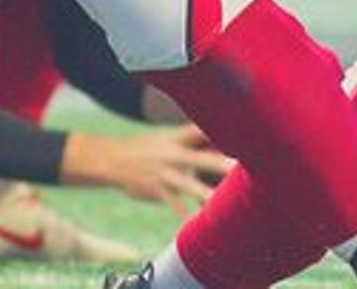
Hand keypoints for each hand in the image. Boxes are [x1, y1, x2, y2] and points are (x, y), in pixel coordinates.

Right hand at [62, 125, 234, 215]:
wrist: (111, 159)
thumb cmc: (148, 148)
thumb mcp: (168, 139)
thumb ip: (193, 140)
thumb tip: (220, 141)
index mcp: (178, 137)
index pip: (205, 132)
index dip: (224, 132)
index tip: (245, 136)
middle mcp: (173, 153)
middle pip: (204, 159)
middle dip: (223, 165)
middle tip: (244, 170)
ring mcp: (164, 172)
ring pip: (189, 185)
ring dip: (206, 196)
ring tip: (222, 204)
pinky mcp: (156, 189)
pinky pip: (174, 204)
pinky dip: (184, 215)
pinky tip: (194, 225)